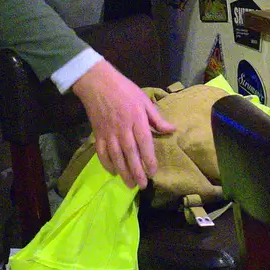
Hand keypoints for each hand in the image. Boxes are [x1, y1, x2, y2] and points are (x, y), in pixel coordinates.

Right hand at [70, 60, 175, 188]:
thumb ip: (157, 118)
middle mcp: (122, 129)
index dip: (149, 159)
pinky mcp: (97, 134)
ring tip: (130, 185)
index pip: (144, 143)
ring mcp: (108, 133)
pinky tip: (113, 172)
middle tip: (143, 185)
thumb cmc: (124, 90)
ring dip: (123, 172)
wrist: (97, 83)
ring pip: (116, 156)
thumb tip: (172, 130)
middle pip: (130, 154)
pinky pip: (101, 152)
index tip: (153, 172)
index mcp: (136, 119)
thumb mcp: (144, 100)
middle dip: (137, 171)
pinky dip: (107, 164)